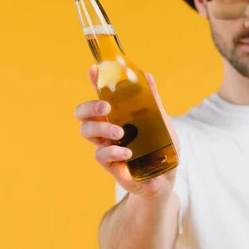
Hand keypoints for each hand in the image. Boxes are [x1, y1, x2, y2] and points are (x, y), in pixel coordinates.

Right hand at [74, 65, 178, 201]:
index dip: (94, 82)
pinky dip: (113, 151)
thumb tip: (147, 76)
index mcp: (119, 115)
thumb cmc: (162, 149)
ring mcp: (107, 146)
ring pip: (87, 132)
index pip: (102, 96)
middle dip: (90, 107)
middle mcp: (108, 129)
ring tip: (120, 133)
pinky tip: (128, 152)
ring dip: (102, 129)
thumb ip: (153, 102)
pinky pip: (100, 154)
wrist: (166, 179)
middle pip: (83, 114)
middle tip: (106, 109)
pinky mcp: (110, 164)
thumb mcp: (161, 123)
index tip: (93, 69)